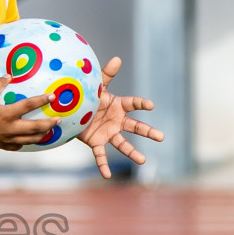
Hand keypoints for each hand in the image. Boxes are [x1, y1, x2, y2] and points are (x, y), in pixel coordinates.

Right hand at [0, 76, 58, 149]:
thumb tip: (10, 75)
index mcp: (6, 114)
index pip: (29, 105)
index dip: (42, 100)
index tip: (52, 97)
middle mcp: (9, 128)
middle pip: (35, 127)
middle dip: (49, 124)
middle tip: (58, 120)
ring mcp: (6, 138)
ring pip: (30, 139)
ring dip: (42, 135)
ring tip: (50, 131)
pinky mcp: (2, 145)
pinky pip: (18, 145)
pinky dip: (26, 142)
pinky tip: (30, 139)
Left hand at [77, 56, 163, 177]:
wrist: (72, 111)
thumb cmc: (87, 97)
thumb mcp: (96, 87)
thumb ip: (106, 75)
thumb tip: (117, 59)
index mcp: (118, 106)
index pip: (133, 104)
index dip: (141, 104)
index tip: (150, 105)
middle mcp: (117, 121)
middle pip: (136, 127)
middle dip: (148, 132)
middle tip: (161, 137)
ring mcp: (108, 133)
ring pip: (123, 144)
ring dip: (132, 153)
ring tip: (143, 161)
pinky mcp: (97, 142)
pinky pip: (101, 155)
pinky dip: (104, 165)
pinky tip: (107, 176)